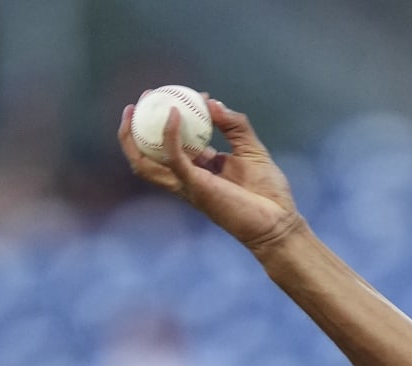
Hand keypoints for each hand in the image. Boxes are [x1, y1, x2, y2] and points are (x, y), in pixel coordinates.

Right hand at [118, 93, 301, 252]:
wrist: (278, 222)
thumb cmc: (269, 192)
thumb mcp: (252, 149)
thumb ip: (235, 125)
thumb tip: (213, 103)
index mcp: (200, 168)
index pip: (175, 143)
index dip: (173, 119)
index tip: (186, 96)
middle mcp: (188, 177)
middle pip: (148, 154)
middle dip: (137, 127)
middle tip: (145, 98)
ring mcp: (188, 184)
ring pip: (145, 163)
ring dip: (133, 136)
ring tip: (134, 108)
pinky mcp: (195, 186)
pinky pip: (174, 158)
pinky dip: (169, 136)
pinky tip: (172, 114)